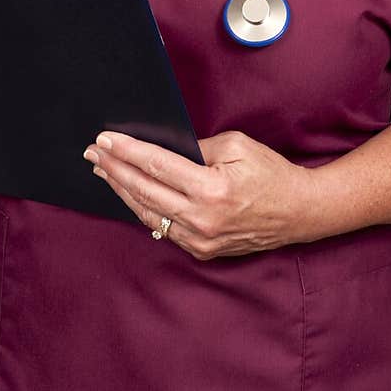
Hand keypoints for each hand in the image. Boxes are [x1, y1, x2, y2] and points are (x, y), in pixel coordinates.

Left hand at [82, 129, 316, 258]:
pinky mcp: (202, 250)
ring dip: (122, 191)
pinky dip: (144, 210)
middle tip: (93, 153)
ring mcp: (200, 239)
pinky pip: (164, 229)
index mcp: (211, 188)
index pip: (156, 165)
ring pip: (148, 213)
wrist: (298, 212)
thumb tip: (164, 150)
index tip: (105, 139)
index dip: (127, 151)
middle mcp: (202, 219)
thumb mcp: (237, 146)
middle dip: (114, 169)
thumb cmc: (270, 173)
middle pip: (144, 190)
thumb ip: (197, 148)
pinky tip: (131, 195)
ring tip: (104, 172)